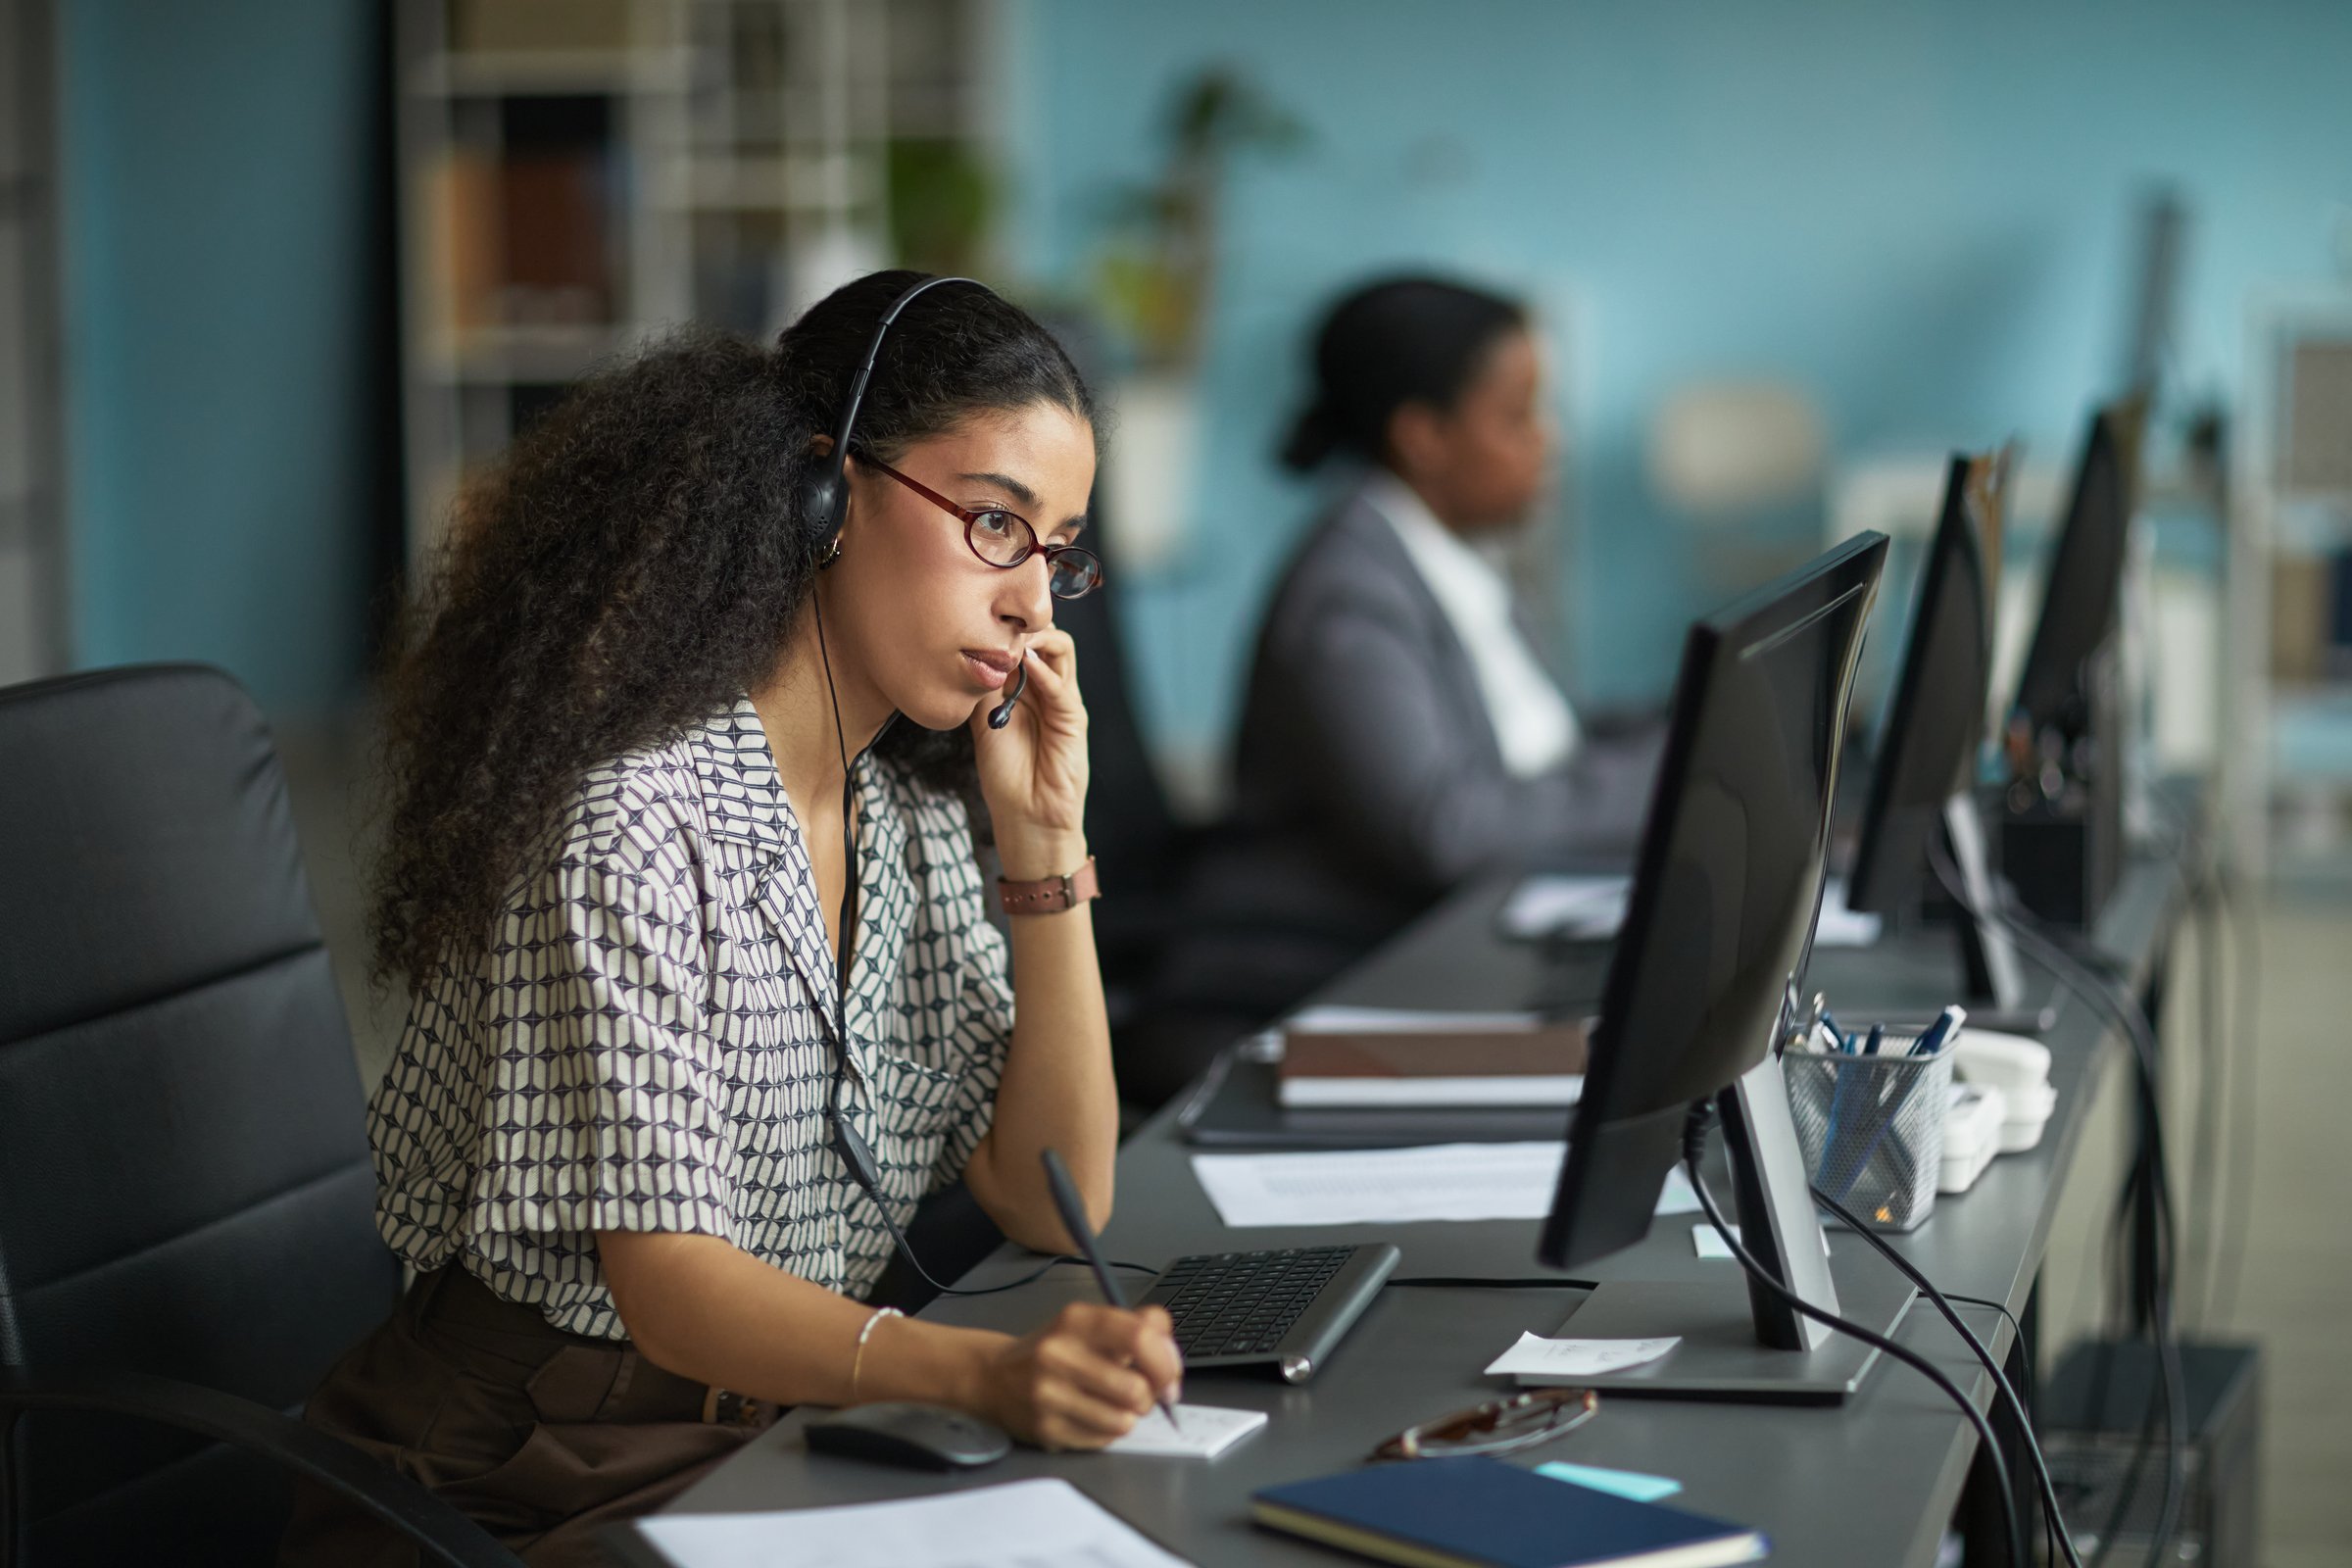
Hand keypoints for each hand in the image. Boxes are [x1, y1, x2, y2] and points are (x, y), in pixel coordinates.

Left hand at [970, 628, 1089, 877]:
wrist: (1026, 816)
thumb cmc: (1005, 774)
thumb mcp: (983, 722)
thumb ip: (982, 688)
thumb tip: (971, 651)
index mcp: (1025, 687)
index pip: (1024, 642)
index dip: (1005, 628)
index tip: (979, 621)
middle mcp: (1047, 688)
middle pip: (1046, 637)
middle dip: (1022, 625)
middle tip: (996, 622)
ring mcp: (1062, 701)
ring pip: (1061, 651)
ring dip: (1037, 638)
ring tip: (1013, 638)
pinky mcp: (1073, 719)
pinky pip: (1062, 686)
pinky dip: (1044, 670)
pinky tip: (1024, 661)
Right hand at [971, 1302, 1181, 1450]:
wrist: (993, 1377)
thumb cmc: (1055, 1351)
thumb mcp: (1090, 1324)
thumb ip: (1137, 1328)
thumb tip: (1171, 1360)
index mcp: (1077, 1320)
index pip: (1140, 1335)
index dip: (1166, 1360)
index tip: (1169, 1376)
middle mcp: (1059, 1353)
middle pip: (1136, 1388)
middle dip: (1150, 1398)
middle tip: (1141, 1395)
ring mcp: (1048, 1394)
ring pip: (1123, 1421)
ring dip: (1128, 1417)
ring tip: (1113, 1405)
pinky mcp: (1046, 1429)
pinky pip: (1102, 1440)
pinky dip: (1107, 1432)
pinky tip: (1091, 1417)